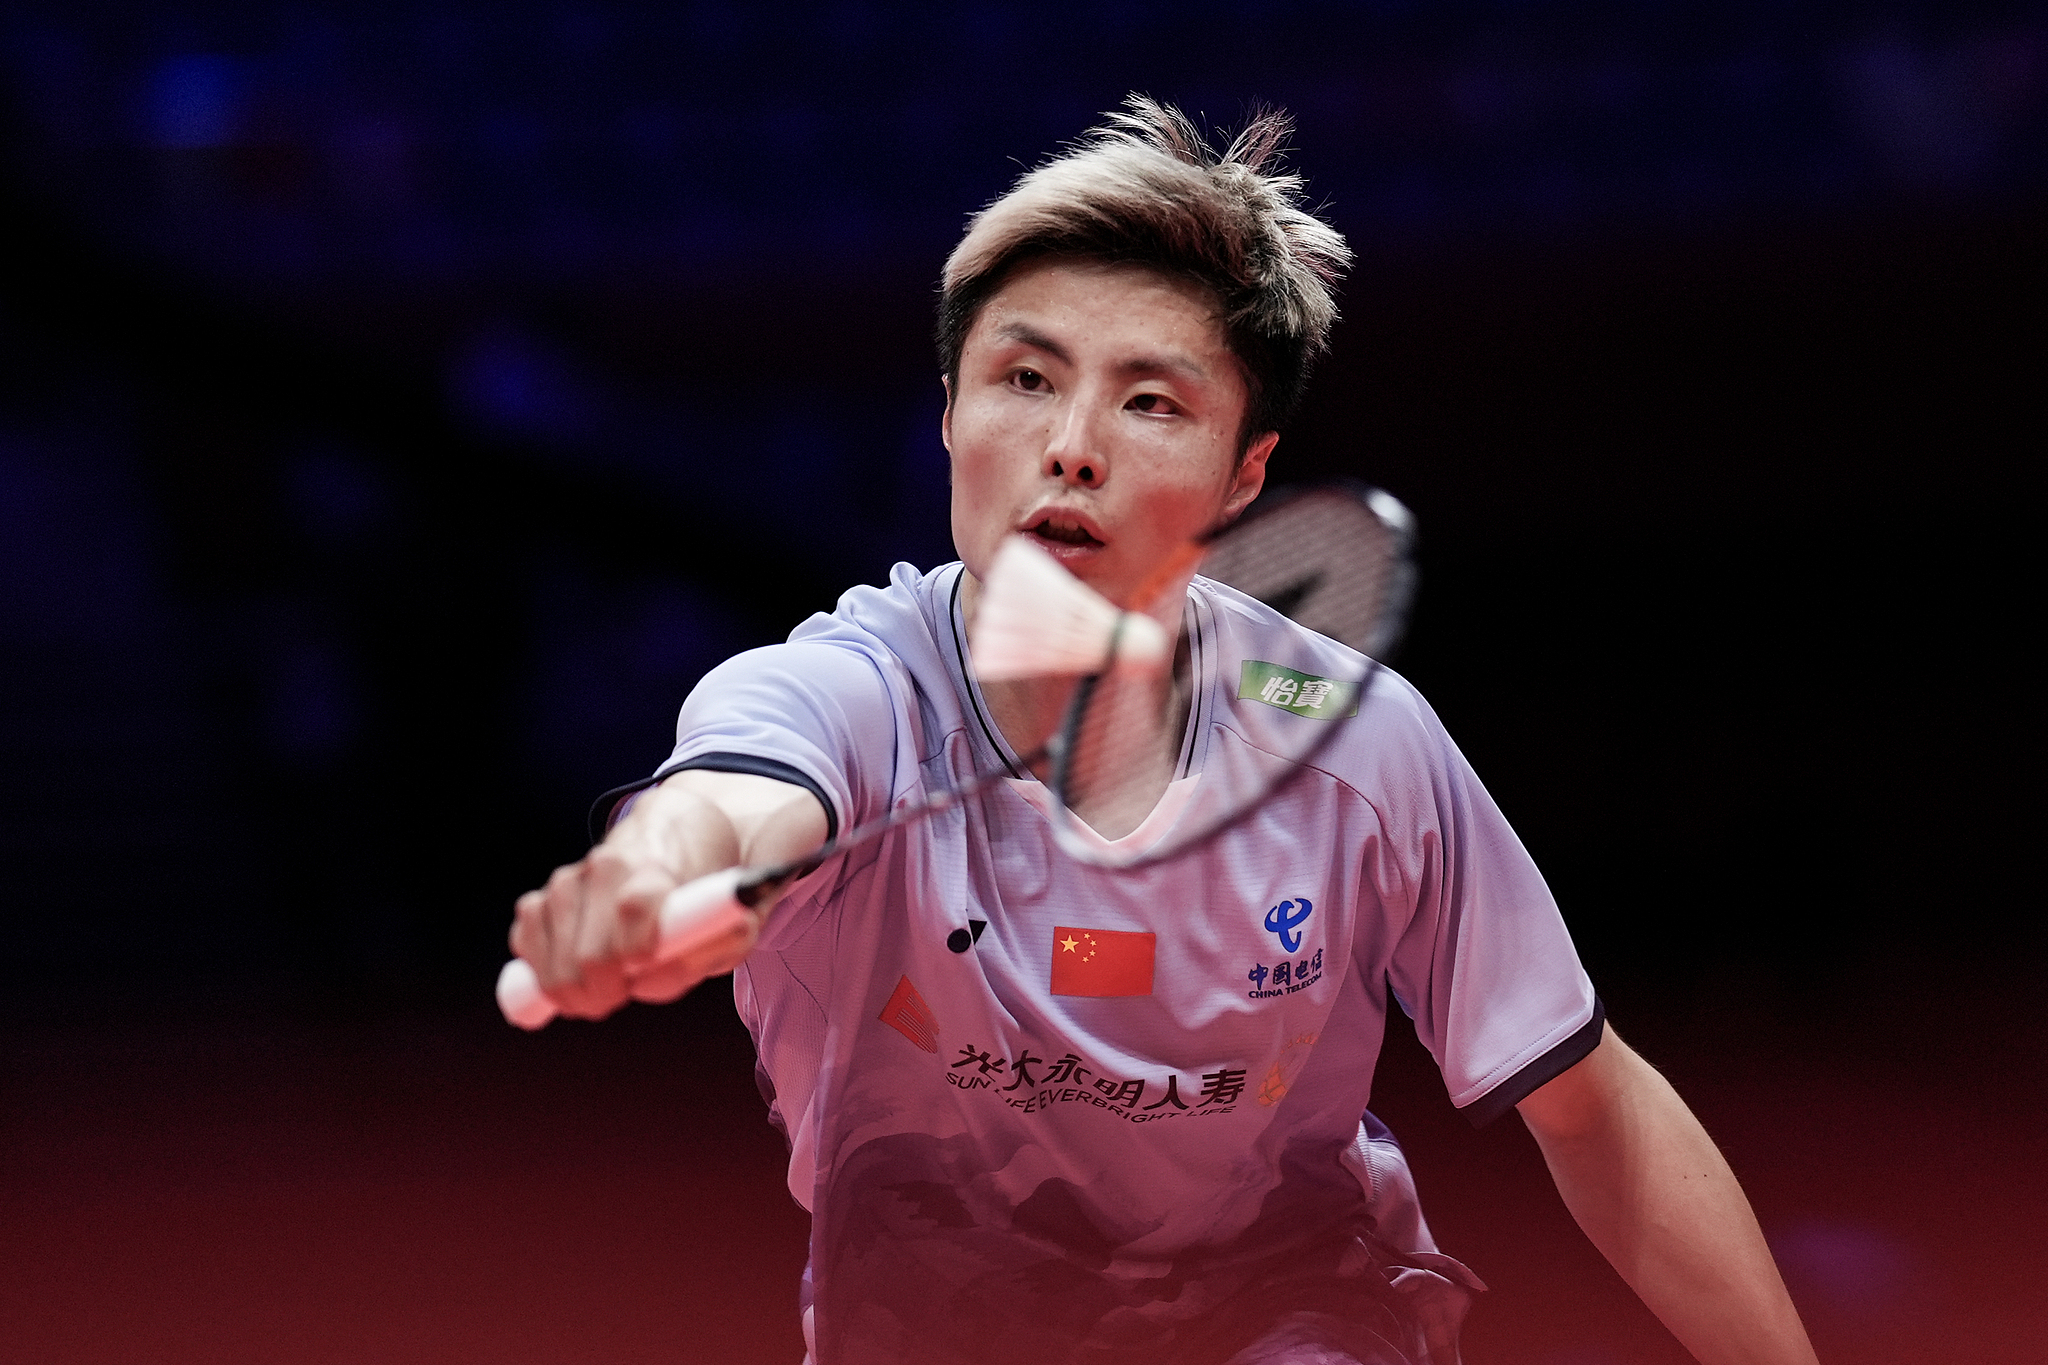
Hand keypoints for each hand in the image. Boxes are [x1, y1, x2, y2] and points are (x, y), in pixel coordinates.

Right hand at [508, 782, 744, 1019]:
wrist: (676, 832)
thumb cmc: (706, 889)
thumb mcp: (732, 919)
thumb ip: (713, 949)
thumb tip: (650, 978)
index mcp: (654, 867)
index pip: (635, 907)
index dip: (636, 952)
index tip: (642, 969)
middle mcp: (603, 867)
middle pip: (589, 955)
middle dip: (605, 992)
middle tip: (622, 993)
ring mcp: (566, 882)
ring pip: (553, 964)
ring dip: (576, 992)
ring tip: (606, 984)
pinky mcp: (538, 899)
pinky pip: (526, 950)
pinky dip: (546, 973)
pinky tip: (576, 967)